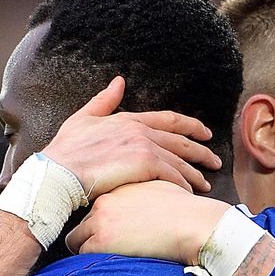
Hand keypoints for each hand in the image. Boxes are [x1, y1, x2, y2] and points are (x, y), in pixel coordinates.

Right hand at [42, 77, 221, 197]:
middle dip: (202, 151)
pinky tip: (188, 195)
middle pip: (182, 140)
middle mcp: (141, 130)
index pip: (169, 120)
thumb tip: (119, 81)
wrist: (59, 171)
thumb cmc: (65, 150)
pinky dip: (183, 186)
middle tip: (215, 161)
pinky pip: (174, 177)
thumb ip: (104, 100)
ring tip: (205, 184)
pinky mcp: (146, 165)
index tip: (204, 134)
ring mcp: (145, 146)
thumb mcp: (83, 118)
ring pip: (180, 160)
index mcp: (129, 119)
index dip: (191, 126)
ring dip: (195, 173)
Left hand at [65, 180, 229, 264]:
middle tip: (102, 251)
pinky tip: (106, 265)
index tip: (110, 235)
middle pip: (82, 224)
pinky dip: (91, 262)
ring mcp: (100, 222)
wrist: (190, 222)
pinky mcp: (102, 241)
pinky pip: (83, 254)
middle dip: (90, 238)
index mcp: (117, 190)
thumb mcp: (160, 191)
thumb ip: (142, 196)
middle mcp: (104, 202)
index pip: (96, 209)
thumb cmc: (185, 211)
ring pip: (77, 240)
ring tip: (103, 262)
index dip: (101, 224)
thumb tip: (143, 209)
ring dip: (88, 251)